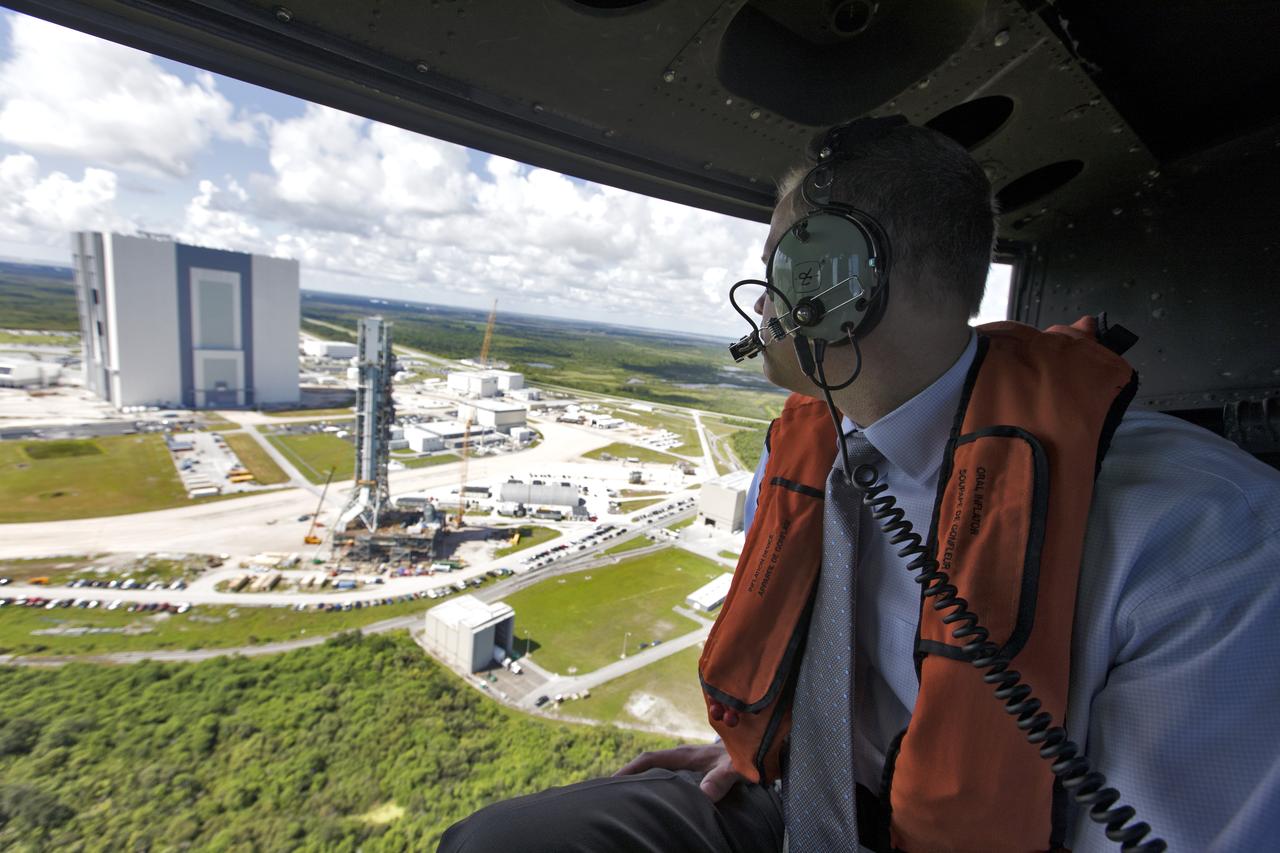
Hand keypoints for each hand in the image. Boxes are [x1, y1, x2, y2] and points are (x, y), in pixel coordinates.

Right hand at [613, 743, 744, 802]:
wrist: (761, 746)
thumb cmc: (747, 755)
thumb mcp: (736, 768)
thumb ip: (722, 778)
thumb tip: (704, 794)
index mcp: (686, 754)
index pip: (651, 759)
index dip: (630, 769)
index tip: (612, 782)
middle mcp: (684, 758)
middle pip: (649, 766)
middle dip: (629, 777)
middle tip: (610, 794)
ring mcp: (689, 764)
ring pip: (659, 772)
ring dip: (644, 783)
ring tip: (627, 801)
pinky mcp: (697, 772)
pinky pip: (671, 780)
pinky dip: (660, 789)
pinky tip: (658, 804)